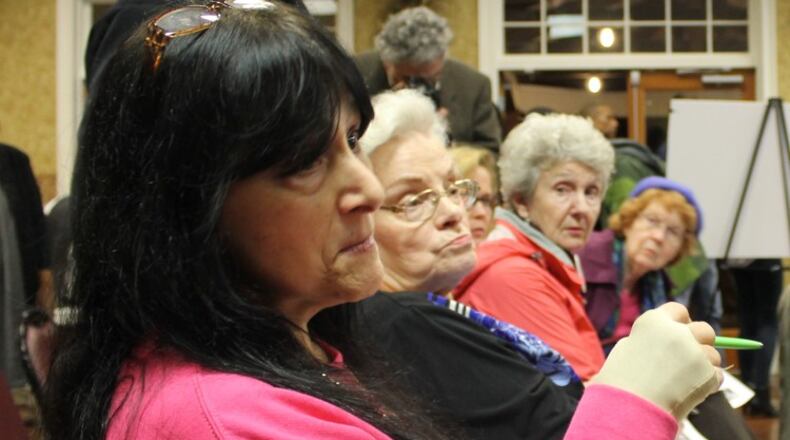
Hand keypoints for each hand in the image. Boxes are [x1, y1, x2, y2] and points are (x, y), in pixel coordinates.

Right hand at [591, 302, 721, 419]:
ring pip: (713, 354)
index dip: (680, 323)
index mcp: (654, 321)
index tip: (678, 335)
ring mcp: (695, 351)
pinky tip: (688, 392)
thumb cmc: (621, 379)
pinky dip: (707, 383)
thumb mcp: (628, 348)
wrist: (631, 406)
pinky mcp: (708, 372)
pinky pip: (715, 375)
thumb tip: (666, 341)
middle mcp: (678, 332)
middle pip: (704, 329)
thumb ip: (651, 339)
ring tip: (685, 381)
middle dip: (700, 341)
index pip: (678, 310)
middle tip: (689, 358)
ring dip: (704, 365)